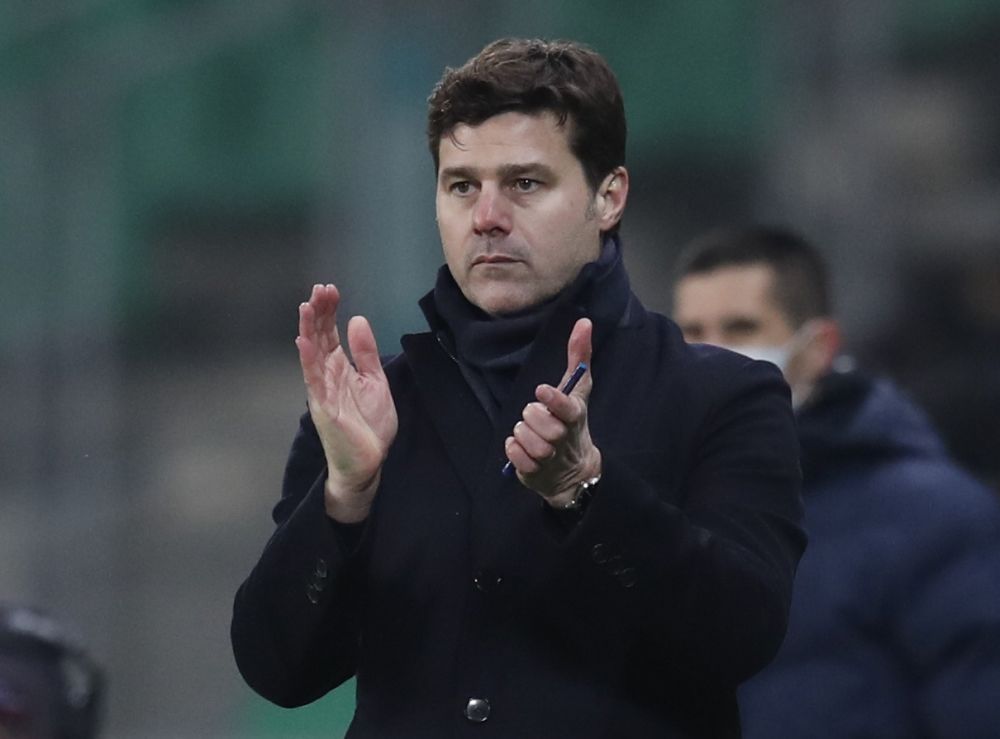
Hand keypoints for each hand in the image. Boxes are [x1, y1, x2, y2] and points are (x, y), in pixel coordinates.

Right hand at [296, 284, 397, 521]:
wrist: (369, 462)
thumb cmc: (370, 425)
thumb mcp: (374, 381)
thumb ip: (365, 353)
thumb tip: (357, 320)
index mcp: (339, 368)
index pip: (330, 333)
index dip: (329, 311)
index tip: (330, 289)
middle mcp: (326, 376)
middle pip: (318, 337)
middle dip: (318, 312)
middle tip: (319, 288)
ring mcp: (322, 391)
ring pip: (312, 354)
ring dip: (308, 330)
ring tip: (306, 306)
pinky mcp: (324, 407)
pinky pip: (313, 381)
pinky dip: (307, 361)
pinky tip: (303, 342)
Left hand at [504, 318, 601, 504]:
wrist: (573, 469)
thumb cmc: (571, 421)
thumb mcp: (578, 390)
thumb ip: (579, 356)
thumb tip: (584, 322)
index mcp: (573, 416)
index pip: (564, 408)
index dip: (552, 400)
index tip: (540, 390)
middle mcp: (562, 438)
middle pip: (535, 419)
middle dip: (531, 415)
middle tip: (538, 418)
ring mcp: (548, 457)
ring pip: (522, 436)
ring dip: (522, 433)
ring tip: (532, 434)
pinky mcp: (533, 472)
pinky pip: (513, 454)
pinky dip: (514, 450)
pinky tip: (523, 448)